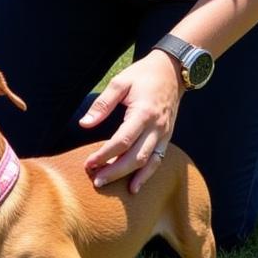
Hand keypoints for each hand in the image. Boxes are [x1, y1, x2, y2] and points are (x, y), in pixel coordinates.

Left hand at [79, 49, 181, 193]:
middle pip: (135, 157)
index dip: (104, 155)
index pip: (122, 141)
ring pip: (148, 163)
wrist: (172, 71)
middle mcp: (156, 128)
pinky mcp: (167, 137)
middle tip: (95, 182)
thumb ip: (102, 104)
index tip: (88, 163)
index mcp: (143, 113)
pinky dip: (146, 175)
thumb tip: (84, 124)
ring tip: (109, 185)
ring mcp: (164, 134)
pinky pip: (158, 160)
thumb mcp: (120, 82)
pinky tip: (134, 186)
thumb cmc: (143, 75)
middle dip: (114, 172)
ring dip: (128, 177)